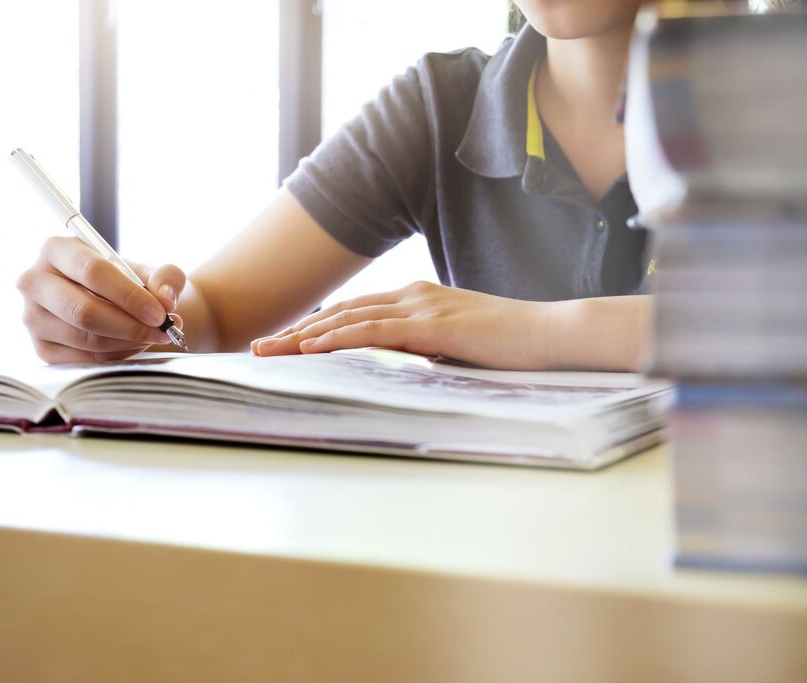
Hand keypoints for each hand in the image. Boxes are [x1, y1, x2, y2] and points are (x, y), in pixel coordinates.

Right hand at [17, 236, 185, 362]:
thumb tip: (165, 299)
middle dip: (130, 325)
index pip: (92, 272)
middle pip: (83, 311)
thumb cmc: (131, 281)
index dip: (129, 296)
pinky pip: (85, 359)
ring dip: (128, 342)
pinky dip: (117, 356)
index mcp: (56, 249)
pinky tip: (133, 345)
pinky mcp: (42, 349)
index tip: (160, 313)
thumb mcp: (153, 270)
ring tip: (152, 335)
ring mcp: (32, 318)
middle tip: (161, 330)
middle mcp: (35, 282)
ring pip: (86, 339)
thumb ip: (167, 277)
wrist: (118, 303)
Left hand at [250, 281, 555, 369]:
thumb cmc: (510, 342)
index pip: (355, 311)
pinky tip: (311, 348)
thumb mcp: (459, 342)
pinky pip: (375, 331)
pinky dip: (338, 338)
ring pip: (349, 319)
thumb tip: (409, 361)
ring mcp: (422, 306)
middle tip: (258, 345)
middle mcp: (412, 295)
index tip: (285, 342)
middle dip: (296, 330)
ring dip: (304, 335)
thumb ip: (429, 345)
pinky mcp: (432, 326)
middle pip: (342, 312)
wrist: (548, 331)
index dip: (316, 325)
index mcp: (418, 298)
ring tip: (269, 349)